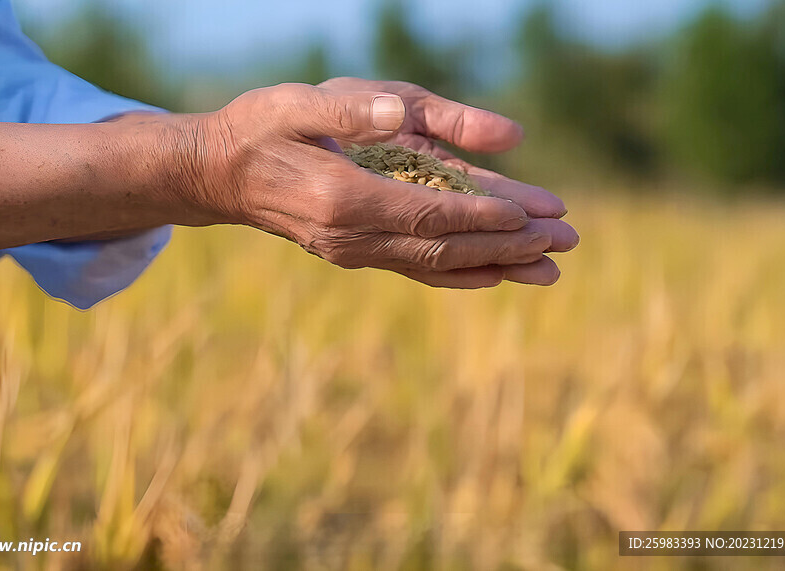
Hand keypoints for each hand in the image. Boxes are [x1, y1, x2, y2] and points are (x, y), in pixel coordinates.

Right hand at [182, 82, 577, 287]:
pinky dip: (459, 274)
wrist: (220, 175)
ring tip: (550, 268)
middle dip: (507, 244)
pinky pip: (417, 268)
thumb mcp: (297, 103)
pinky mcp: (356, 254)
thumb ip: (351, 111)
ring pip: (437, 263)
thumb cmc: (262, 128)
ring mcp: (354, 252)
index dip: (484, 214)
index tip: (534, 214)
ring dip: (496, 265)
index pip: (429, 211)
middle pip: (444, 244)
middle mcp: (352, 236)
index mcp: (343, 197)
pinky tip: (494, 276)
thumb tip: (398, 117)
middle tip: (565, 240)